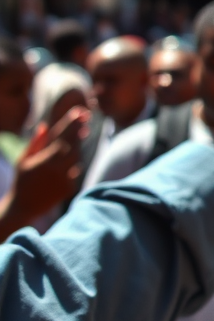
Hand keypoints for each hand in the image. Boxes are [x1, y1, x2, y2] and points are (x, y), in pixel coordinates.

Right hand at [0, 107, 88, 233]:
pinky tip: (65, 167)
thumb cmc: (22, 181)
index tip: (80, 113)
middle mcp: (55, 169)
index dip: (71, 124)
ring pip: (76, 158)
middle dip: (78, 131)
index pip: (62, 138)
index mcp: (43, 160)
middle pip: (72, 146)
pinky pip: (74, 172)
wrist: (23, 208)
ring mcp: (64, 179)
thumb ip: (36, 143)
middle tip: (85, 118)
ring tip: (78, 136)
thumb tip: (44, 126)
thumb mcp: (24, 160)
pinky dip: (71, 167)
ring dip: (76, 147)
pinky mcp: (69, 188)